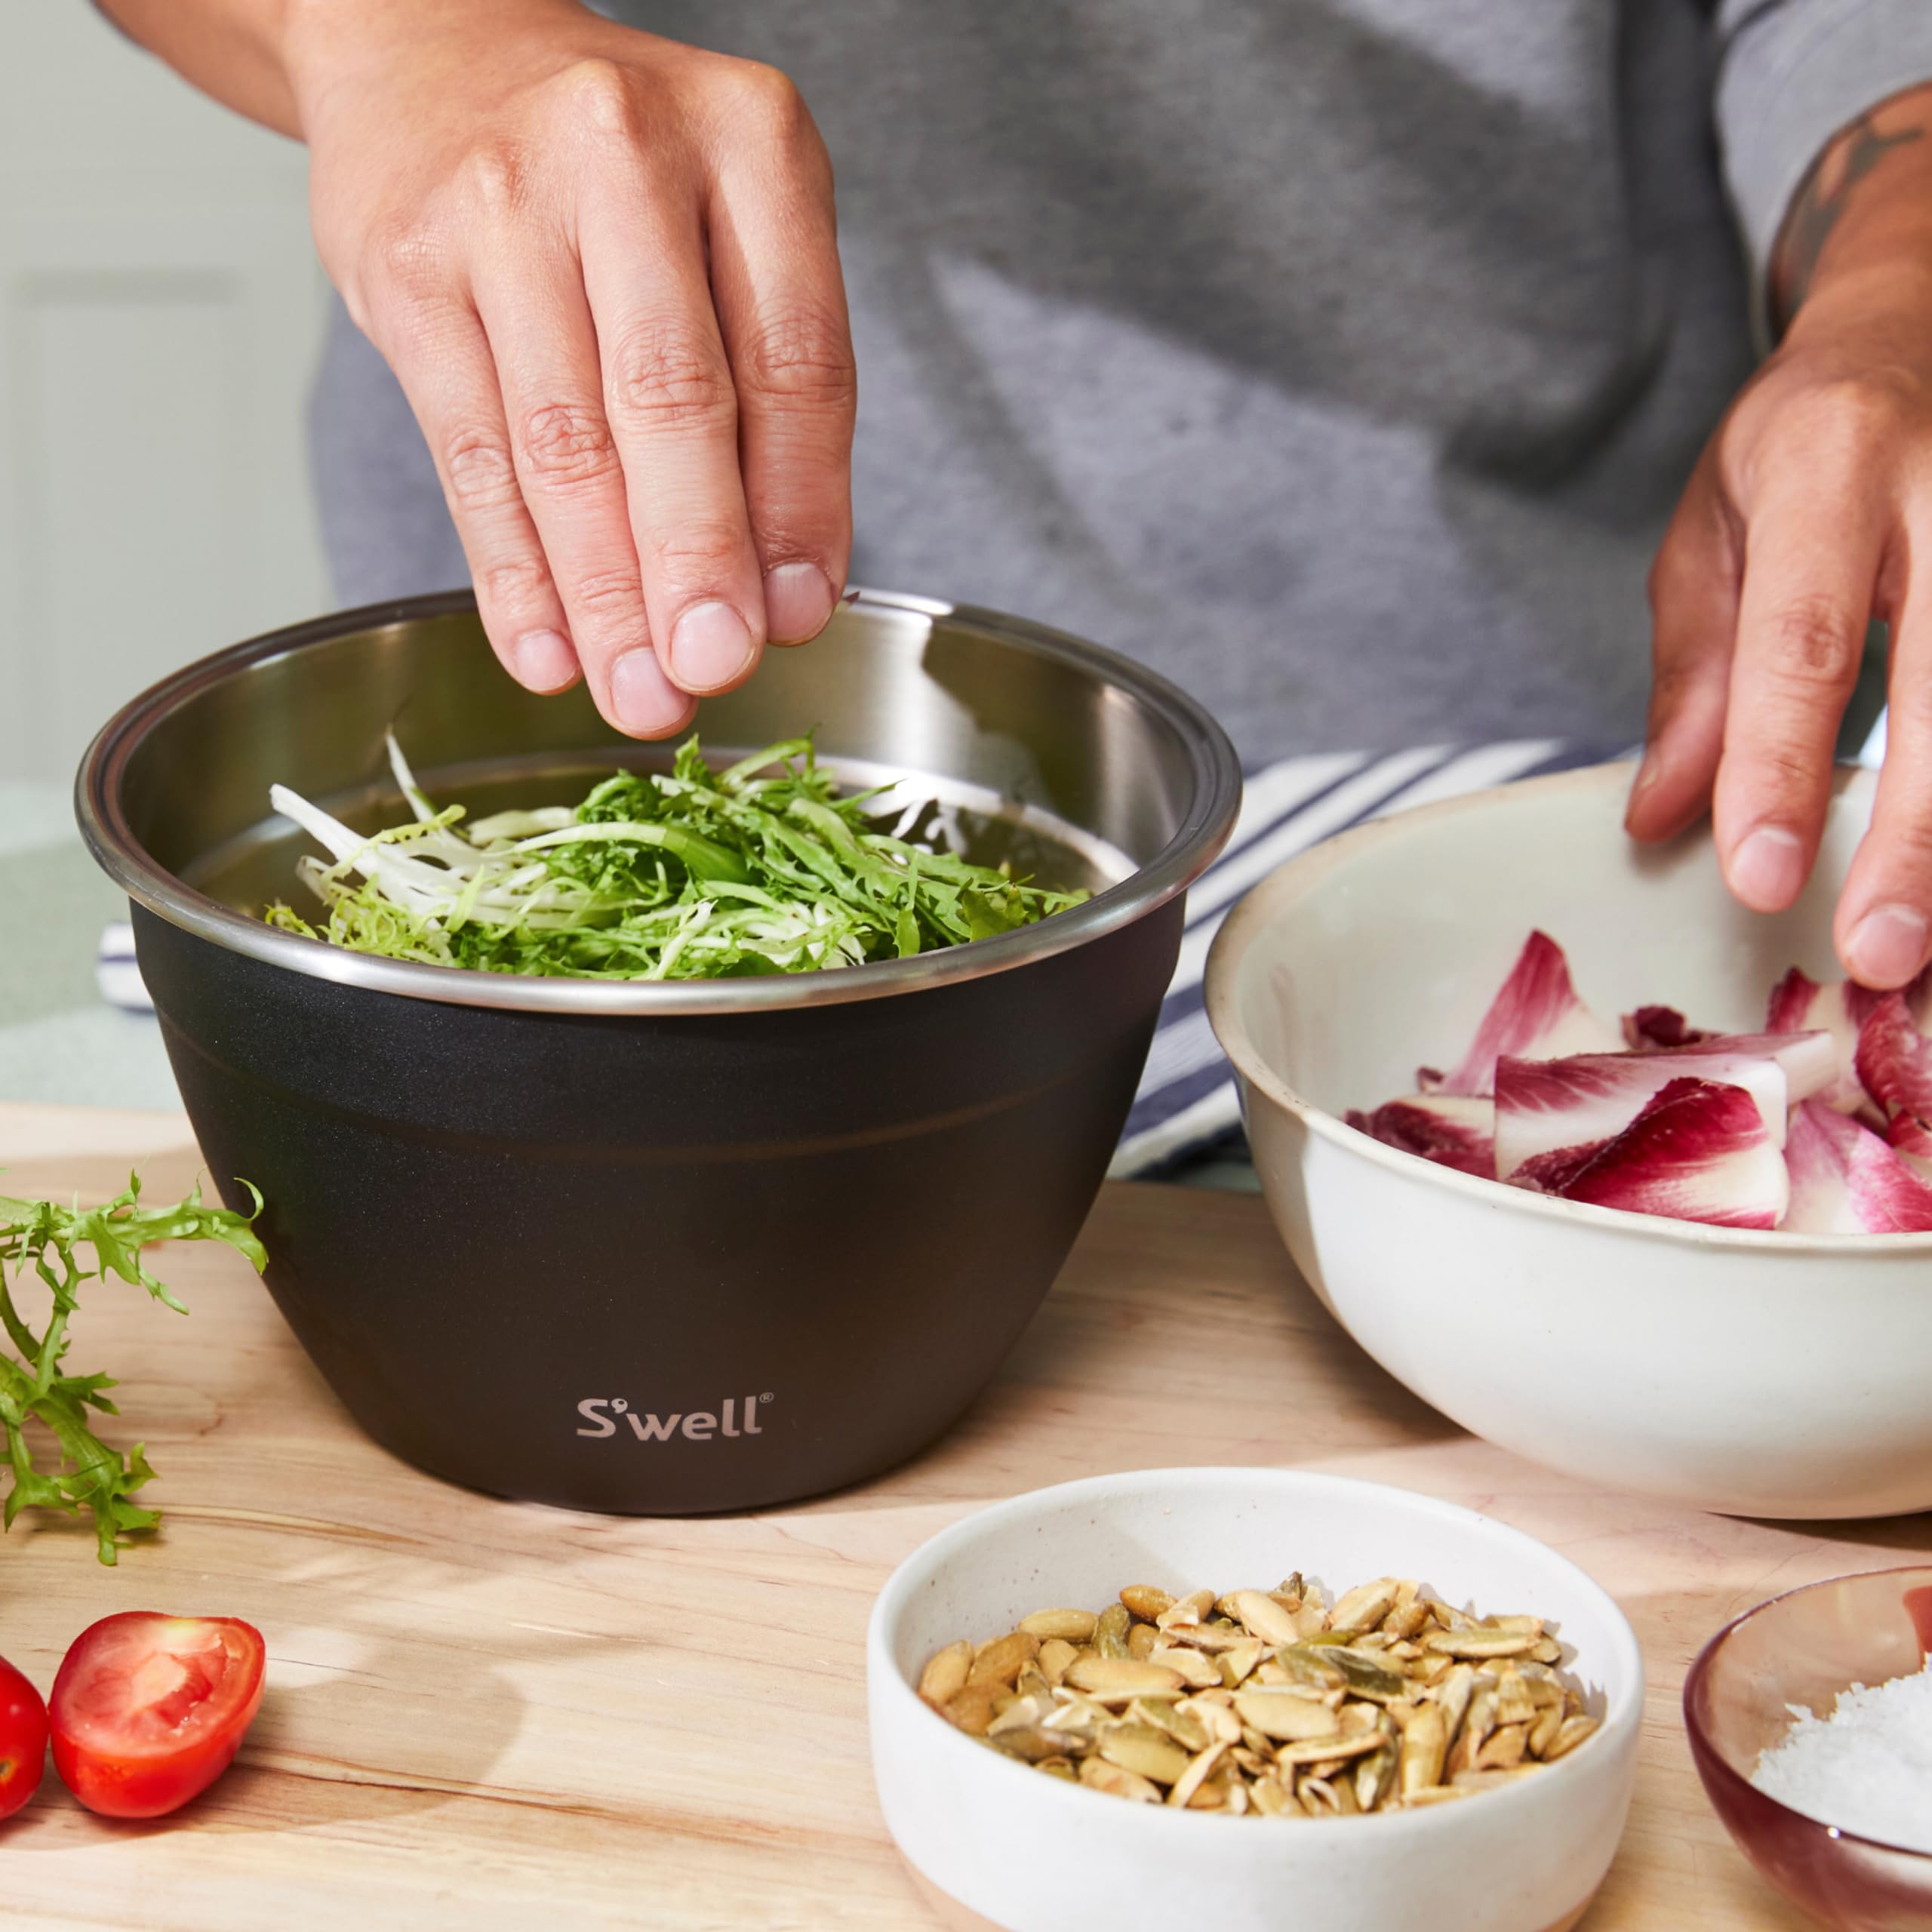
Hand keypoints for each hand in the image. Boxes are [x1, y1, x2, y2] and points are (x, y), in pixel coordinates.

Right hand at [288, 0, 854, 737]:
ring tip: (636, 693)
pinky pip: (470, 451)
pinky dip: (512, 569)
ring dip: (604, 593)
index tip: (799, 619)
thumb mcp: (731, 235)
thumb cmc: (618, 176)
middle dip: (697, 559)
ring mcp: (499, 206)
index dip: (800, 506)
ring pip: (563, 441)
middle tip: (715, 670)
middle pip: (671, 398)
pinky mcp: (405, 269)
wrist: (436, 50)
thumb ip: (769, 397)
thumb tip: (786, 596)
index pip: (792, 359)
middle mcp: (624, 157)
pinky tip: (545, 650)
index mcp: (750, 143)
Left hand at [1627, 91, 1931, 987]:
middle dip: (1922, 831)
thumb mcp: (1711, 534)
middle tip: (1883, 951)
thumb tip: (1661, 820)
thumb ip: (1692, 679)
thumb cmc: (1801, 442)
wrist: (1917, 316)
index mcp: (1828, 465)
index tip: (1764, 878)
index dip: (1783, 768)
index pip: (1801, 642)